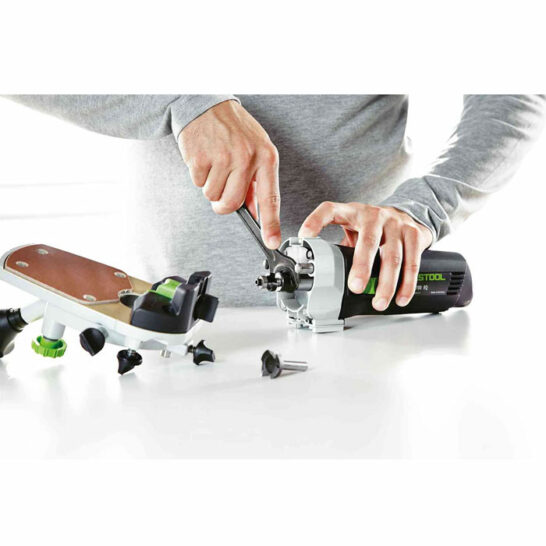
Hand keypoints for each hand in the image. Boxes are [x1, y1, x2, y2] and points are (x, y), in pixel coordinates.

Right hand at [178, 100, 280, 248]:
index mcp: (266, 157)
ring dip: (210, 186)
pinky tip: (204, 156)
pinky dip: (198, 175)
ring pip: (212, 195)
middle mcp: (247, 158)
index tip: (271, 241)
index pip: (270, 198)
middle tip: (221, 191)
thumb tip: (254, 209)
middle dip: (223, 204)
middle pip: (232, 204)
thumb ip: (256, 180)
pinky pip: (198, 183)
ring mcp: (223, 157)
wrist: (205, 103)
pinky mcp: (201, 158)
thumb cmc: (233, 128)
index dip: (270, 223)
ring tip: (214, 163)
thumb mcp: (255, 148)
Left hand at [298, 202, 432, 310]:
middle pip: (369, 240)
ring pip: (392, 255)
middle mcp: (374, 215)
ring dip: (386, 283)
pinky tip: (400, 297)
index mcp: (352, 212)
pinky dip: (407, 283)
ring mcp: (396, 224)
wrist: (407, 215)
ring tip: (379, 302)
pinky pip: (412, 261)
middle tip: (355, 287)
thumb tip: (321, 275)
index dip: (315, 220)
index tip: (305, 236)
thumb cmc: (373, 227)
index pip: (329, 210)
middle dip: (362, 266)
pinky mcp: (414, 234)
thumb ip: (339, 246)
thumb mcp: (352, 230)